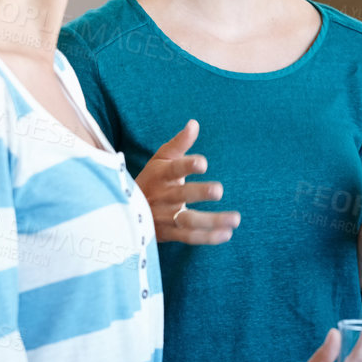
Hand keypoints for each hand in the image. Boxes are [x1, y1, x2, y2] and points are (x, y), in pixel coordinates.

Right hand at [136, 120, 238, 244]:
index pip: (173, 169)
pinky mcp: (168, 234)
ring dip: (213, 221)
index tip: (203, 163)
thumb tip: (194, 124)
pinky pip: (190, 237)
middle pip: (182, 196)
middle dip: (200, 193)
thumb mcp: (161, 159)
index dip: (187, 166)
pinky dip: (209, 237)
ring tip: (236, 218)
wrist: (125, 209)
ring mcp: (164, 217)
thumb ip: (179, 143)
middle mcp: (162, 197)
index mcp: (160, 175)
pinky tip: (228, 233)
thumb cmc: (152, 179)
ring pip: (189, 220)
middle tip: (219, 190)